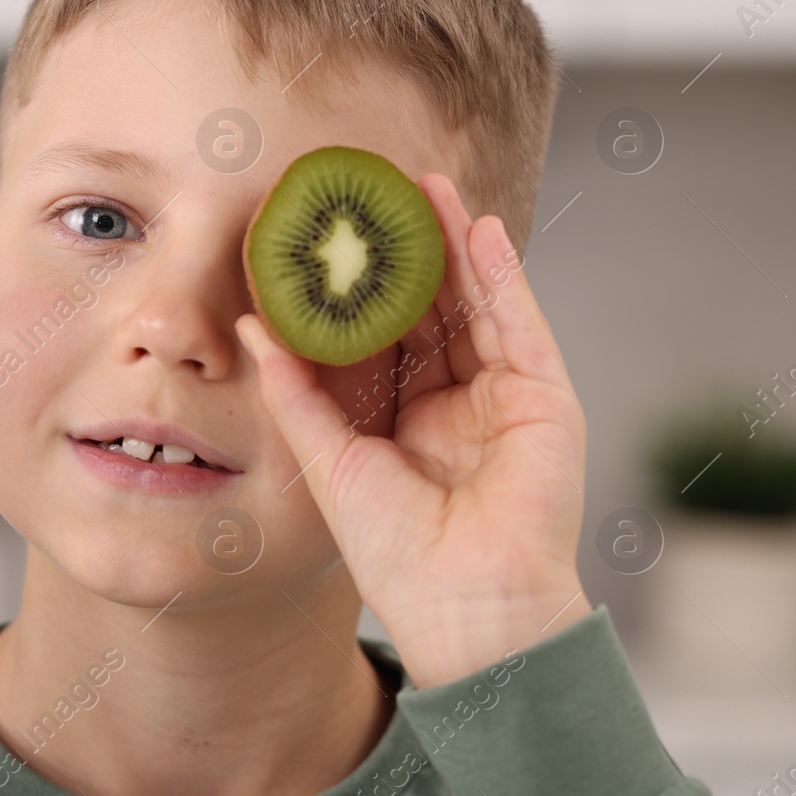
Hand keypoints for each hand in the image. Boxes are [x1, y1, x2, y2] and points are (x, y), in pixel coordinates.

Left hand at [236, 173, 587, 687]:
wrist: (464, 606)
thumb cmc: (394, 551)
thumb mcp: (328, 458)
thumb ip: (293, 390)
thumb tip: (249, 325)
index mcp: (404, 418)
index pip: (382, 334)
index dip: (359, 286)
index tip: (331, 232)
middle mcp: (456, 402)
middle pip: (432, 308)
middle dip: (409, 251)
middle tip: (381, 192)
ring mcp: (505, 399)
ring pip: (477, 305)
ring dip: (456, 246)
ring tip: (428, 189)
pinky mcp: (545, 401)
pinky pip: (522, 325)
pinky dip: (504, 277)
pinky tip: (481, 230)